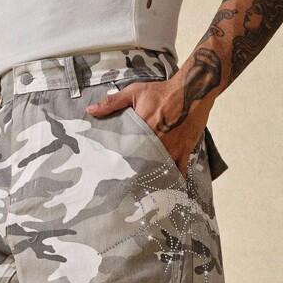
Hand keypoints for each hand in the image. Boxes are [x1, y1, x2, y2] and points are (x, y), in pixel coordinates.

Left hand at [86, 77, 209, 179]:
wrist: (192, 90)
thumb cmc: (162, 91)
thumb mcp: (134, 92)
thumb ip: (112, 103)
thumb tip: (90, 110)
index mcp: (142, 130)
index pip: (127, 151)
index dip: (119, 164)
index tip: (112, 173)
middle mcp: (157, 142)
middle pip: (142, 164)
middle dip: (134, 175)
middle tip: (125, 188)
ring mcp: (171, 148)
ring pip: (159, 169)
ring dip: (151, 179)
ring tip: (142, 192)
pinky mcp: (184, 151)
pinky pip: (179, 170)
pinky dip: (173, 179)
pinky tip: (167, 189)